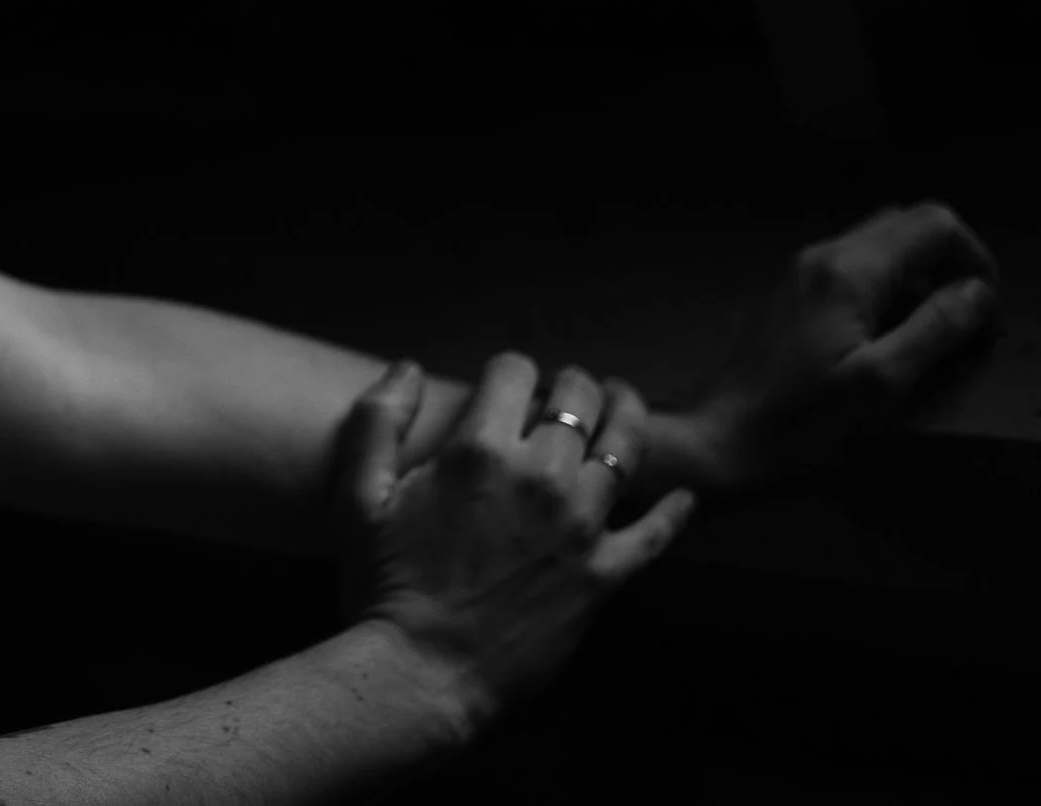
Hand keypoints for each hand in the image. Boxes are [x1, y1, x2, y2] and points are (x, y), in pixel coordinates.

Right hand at [330, 353, 696, 728]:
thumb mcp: (357, 495)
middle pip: (579, 397)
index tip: (507, 380)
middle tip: (571, 389)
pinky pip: (655, 533)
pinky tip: (682, 496)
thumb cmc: (382, 584)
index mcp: (478, 450)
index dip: (510, 369)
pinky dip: (673, 511)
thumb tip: (408, 368)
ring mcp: (580, 525)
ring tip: (624, 406)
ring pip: (626, 446)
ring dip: (626, 416)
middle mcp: (539, 475)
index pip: (515, 371)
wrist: (421, 673)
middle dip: (574, 383)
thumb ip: (379, 420)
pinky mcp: (604, 574)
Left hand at [683, 200, 999, 491]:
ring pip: (882, 245)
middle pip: (907, 224)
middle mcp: (823, 255)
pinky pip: (855, 270)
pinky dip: (888, 289)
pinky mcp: (794, 294)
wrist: (722, 436)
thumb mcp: (882, 382)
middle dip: (950, 264)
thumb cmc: (800, 420)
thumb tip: (979, 291)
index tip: (985, 310)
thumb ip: (936, 329)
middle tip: (965, 321)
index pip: (934, 223)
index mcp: (848, 270)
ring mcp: (803, 272)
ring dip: (920, 278)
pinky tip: (890, 338)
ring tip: (933, 335)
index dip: (975, 258)